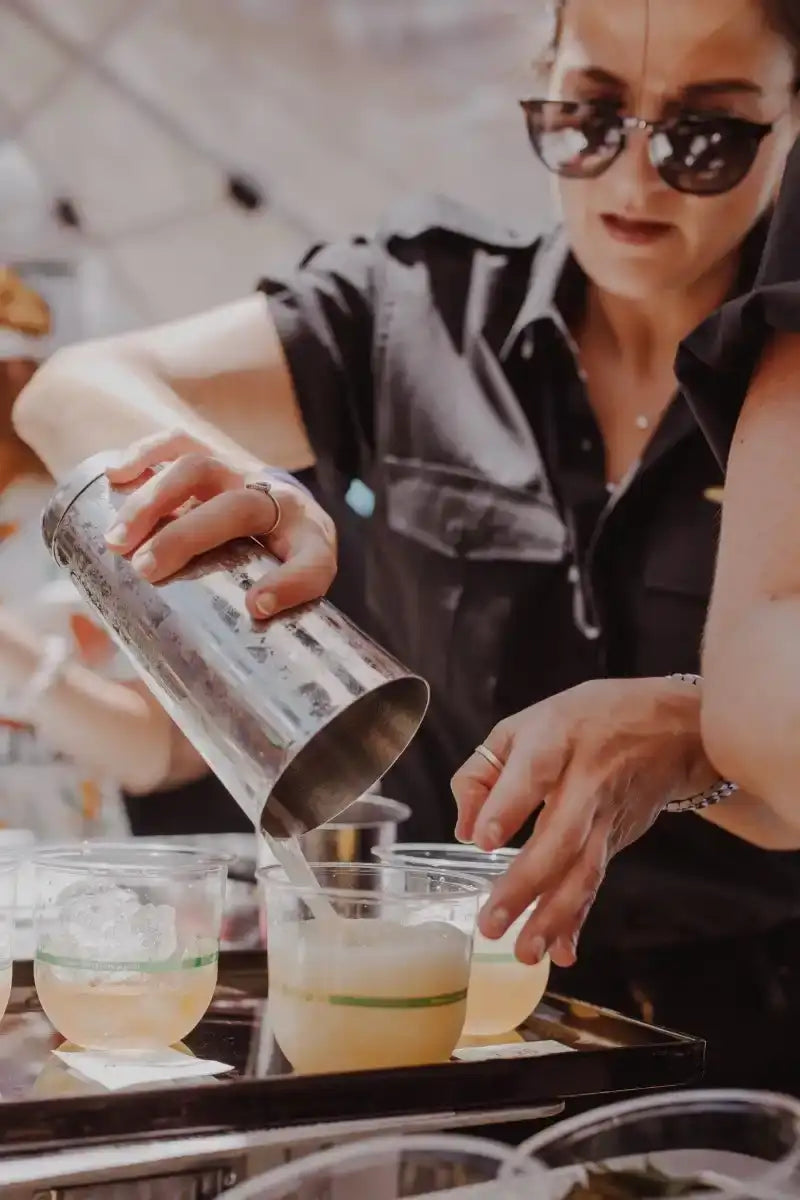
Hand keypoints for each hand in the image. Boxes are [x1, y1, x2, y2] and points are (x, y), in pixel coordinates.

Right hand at [102, 429, 336, 618]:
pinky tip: (115, 474)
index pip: (312, 563)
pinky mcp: (216, 455)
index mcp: (311, 540)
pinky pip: (180, 442)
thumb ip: (263, 616)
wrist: (292, 511)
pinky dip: (145, 453)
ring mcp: (244, 472)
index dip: (289, 584)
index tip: (256, 607)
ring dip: (154, 501)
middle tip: (144, 569)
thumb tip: (228, 632)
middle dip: (187, 537)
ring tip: (117, 540)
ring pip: (200, 469)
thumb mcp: (289, 589)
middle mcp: (280, 500)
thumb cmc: (282, 563)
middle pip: (238, 509)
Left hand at [451, 678, 716, 967]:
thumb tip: (463, 828)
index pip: (533, 773)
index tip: (482, 840)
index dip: (508, 807)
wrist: (670, 727)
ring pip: (583, 869)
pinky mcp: (617, 840)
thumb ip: (482, 772)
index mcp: (557, 739)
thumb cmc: (584, 721)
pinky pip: (595, 882)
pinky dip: (579, 919)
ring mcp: (607, 815)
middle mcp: (586, 781)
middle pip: (560, 836)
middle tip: (491, 921)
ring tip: (525, 951)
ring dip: (554, 915)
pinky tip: (561, 951)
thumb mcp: (525, 724)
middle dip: (526, 883)